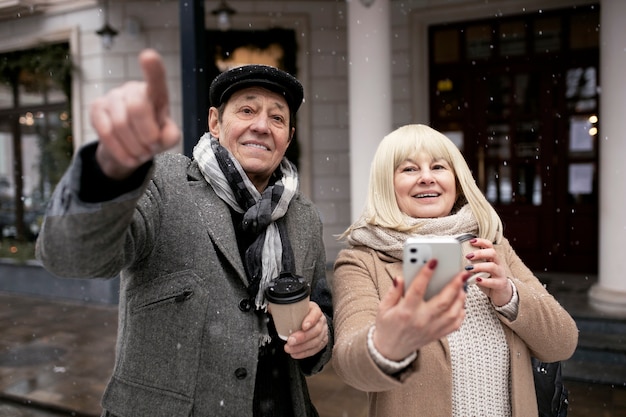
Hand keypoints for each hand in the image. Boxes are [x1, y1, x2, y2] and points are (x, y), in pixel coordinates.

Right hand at [90, 49, 180, 178]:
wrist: (130, 148)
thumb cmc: (153, 136)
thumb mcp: (168, 137)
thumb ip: (171, 136)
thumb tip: (161, 136)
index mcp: (155, 93)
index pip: (156, 79)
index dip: (152, 68)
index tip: (148, 56)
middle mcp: (133, 89)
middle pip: (137, 108)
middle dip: (146, 136)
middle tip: (151, 148)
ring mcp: (113, 96)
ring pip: (120, 124)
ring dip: (134, 148)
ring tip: (140, 153)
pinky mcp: (96, 107)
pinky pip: (106, 132)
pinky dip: (120, 151)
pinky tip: (129, 157)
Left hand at [284, 301, 328, 358]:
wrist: (314, 321)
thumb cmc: (304, 314)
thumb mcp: (296, 308)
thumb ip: (284, 307)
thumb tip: (271, 308)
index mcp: (314, 310)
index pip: (316, 314)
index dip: (311, 320)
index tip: (303, 326)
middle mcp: (321, 321)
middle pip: (315, 330)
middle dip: (302, 337)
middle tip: (290, 340)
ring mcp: (323, 333)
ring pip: (315, 342)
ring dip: (301, 347)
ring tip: (290, 348)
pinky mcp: (321, 343)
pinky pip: (314, 350)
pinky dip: (304, 353)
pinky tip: (295, 353)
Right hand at [372, 259, 467, 360]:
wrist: (391, 349)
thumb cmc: (387, 325)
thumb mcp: (383, 307)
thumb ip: (393, 292)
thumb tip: (400, 277)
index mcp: (405, 312)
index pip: (417, 290)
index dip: (426, 274)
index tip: (434, 261)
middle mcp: (421, 320)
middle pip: (442, 301)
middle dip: (454, 285)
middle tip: (461, 272)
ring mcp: (431, 329)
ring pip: (452, 312)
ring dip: (460, 297)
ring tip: (462, 284)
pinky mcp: (438, 334)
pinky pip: (455, 324)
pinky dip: (461, 311)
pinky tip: (461, 301)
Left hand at [465, 238, 511, 306]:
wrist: (501, 292)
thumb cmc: (489, 279)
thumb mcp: (481, 269)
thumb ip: (473, 264)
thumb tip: (458, 260)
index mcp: (492, 258)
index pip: (489, 245)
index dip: (481, 242)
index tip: (471, 241)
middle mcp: (497, 264)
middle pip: (492, 253)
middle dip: (479, 253)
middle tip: (468, 256)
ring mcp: (500, 274)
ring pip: (492, 266)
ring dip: (479, 266)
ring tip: (470, 268)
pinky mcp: (500, 284)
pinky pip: (493, 282)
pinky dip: (484, 281)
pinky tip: (477, 280)